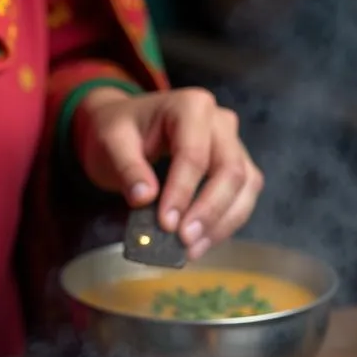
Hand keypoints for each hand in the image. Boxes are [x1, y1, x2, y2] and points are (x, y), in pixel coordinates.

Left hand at [73, 86, 262, 259]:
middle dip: (209, 211)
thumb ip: (127, 168)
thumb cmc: (119, 131)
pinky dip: (225, 223)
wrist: (126, 127)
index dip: (182, 192)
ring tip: (191, 250)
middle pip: (231, 170)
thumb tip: (144, 198)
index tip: (166, 224)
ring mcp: (233, 144)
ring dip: (222, 223)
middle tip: (184, 241)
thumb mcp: (110, 143)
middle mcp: (220, 122)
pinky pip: (243, 197)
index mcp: (190, 107)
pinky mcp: (236, 166)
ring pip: (245, 186)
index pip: (194, 154)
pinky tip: (200, 243)